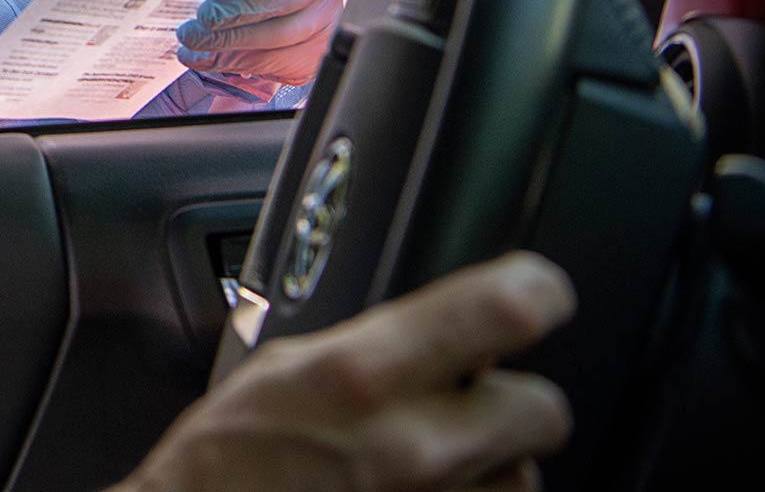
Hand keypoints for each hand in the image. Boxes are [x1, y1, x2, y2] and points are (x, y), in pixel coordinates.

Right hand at [117, 252, 575, 491]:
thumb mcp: (284, 366)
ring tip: (428, 465)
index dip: (536, 291)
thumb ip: (374, 344)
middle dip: (512, 402)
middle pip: (543, 410)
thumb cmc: (222, 463)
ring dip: (491, 468)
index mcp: (364, 374)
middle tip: (470, 403)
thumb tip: (445, 329)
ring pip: (524, 479)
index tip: (539, 291)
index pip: (507, 308)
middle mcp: (412, 445)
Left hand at [175, 0, 344, 88]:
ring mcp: (325, 18)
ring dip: (232, 41)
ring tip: (194, 39)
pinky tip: (203, 57)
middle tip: (205, 16)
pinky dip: (233, 61)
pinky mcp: (313, 50)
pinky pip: (275, 62)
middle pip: (287, 1)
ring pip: (282, 36)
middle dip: (240, 12)